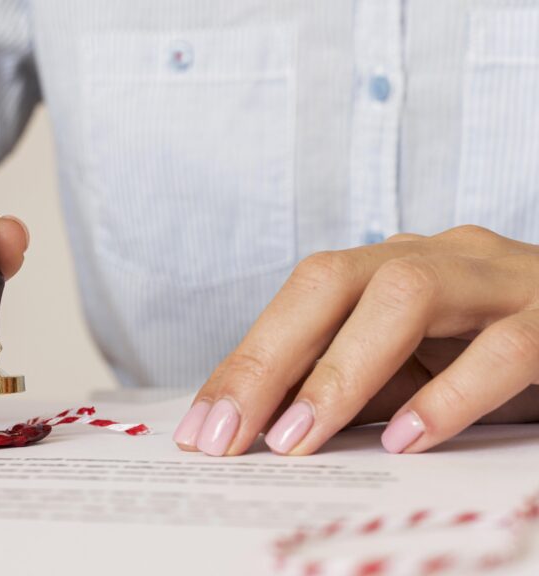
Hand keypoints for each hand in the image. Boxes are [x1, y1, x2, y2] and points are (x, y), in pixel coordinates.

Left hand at [174, 225, 538, 455]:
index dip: (245, 361)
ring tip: (297, 437)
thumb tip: (261, 430)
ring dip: (341, 372)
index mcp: (389, 268)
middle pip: (331, 282)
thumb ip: (349, 387)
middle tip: (225, 434)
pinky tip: (407, 439)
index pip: (298, 301)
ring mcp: (495, 281)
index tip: (201, 429)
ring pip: (407, 296)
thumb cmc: (492, 350)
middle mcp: (434, 258)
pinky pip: (502, 346)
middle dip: (267, 359)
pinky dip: (449, 394)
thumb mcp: (411, 368)